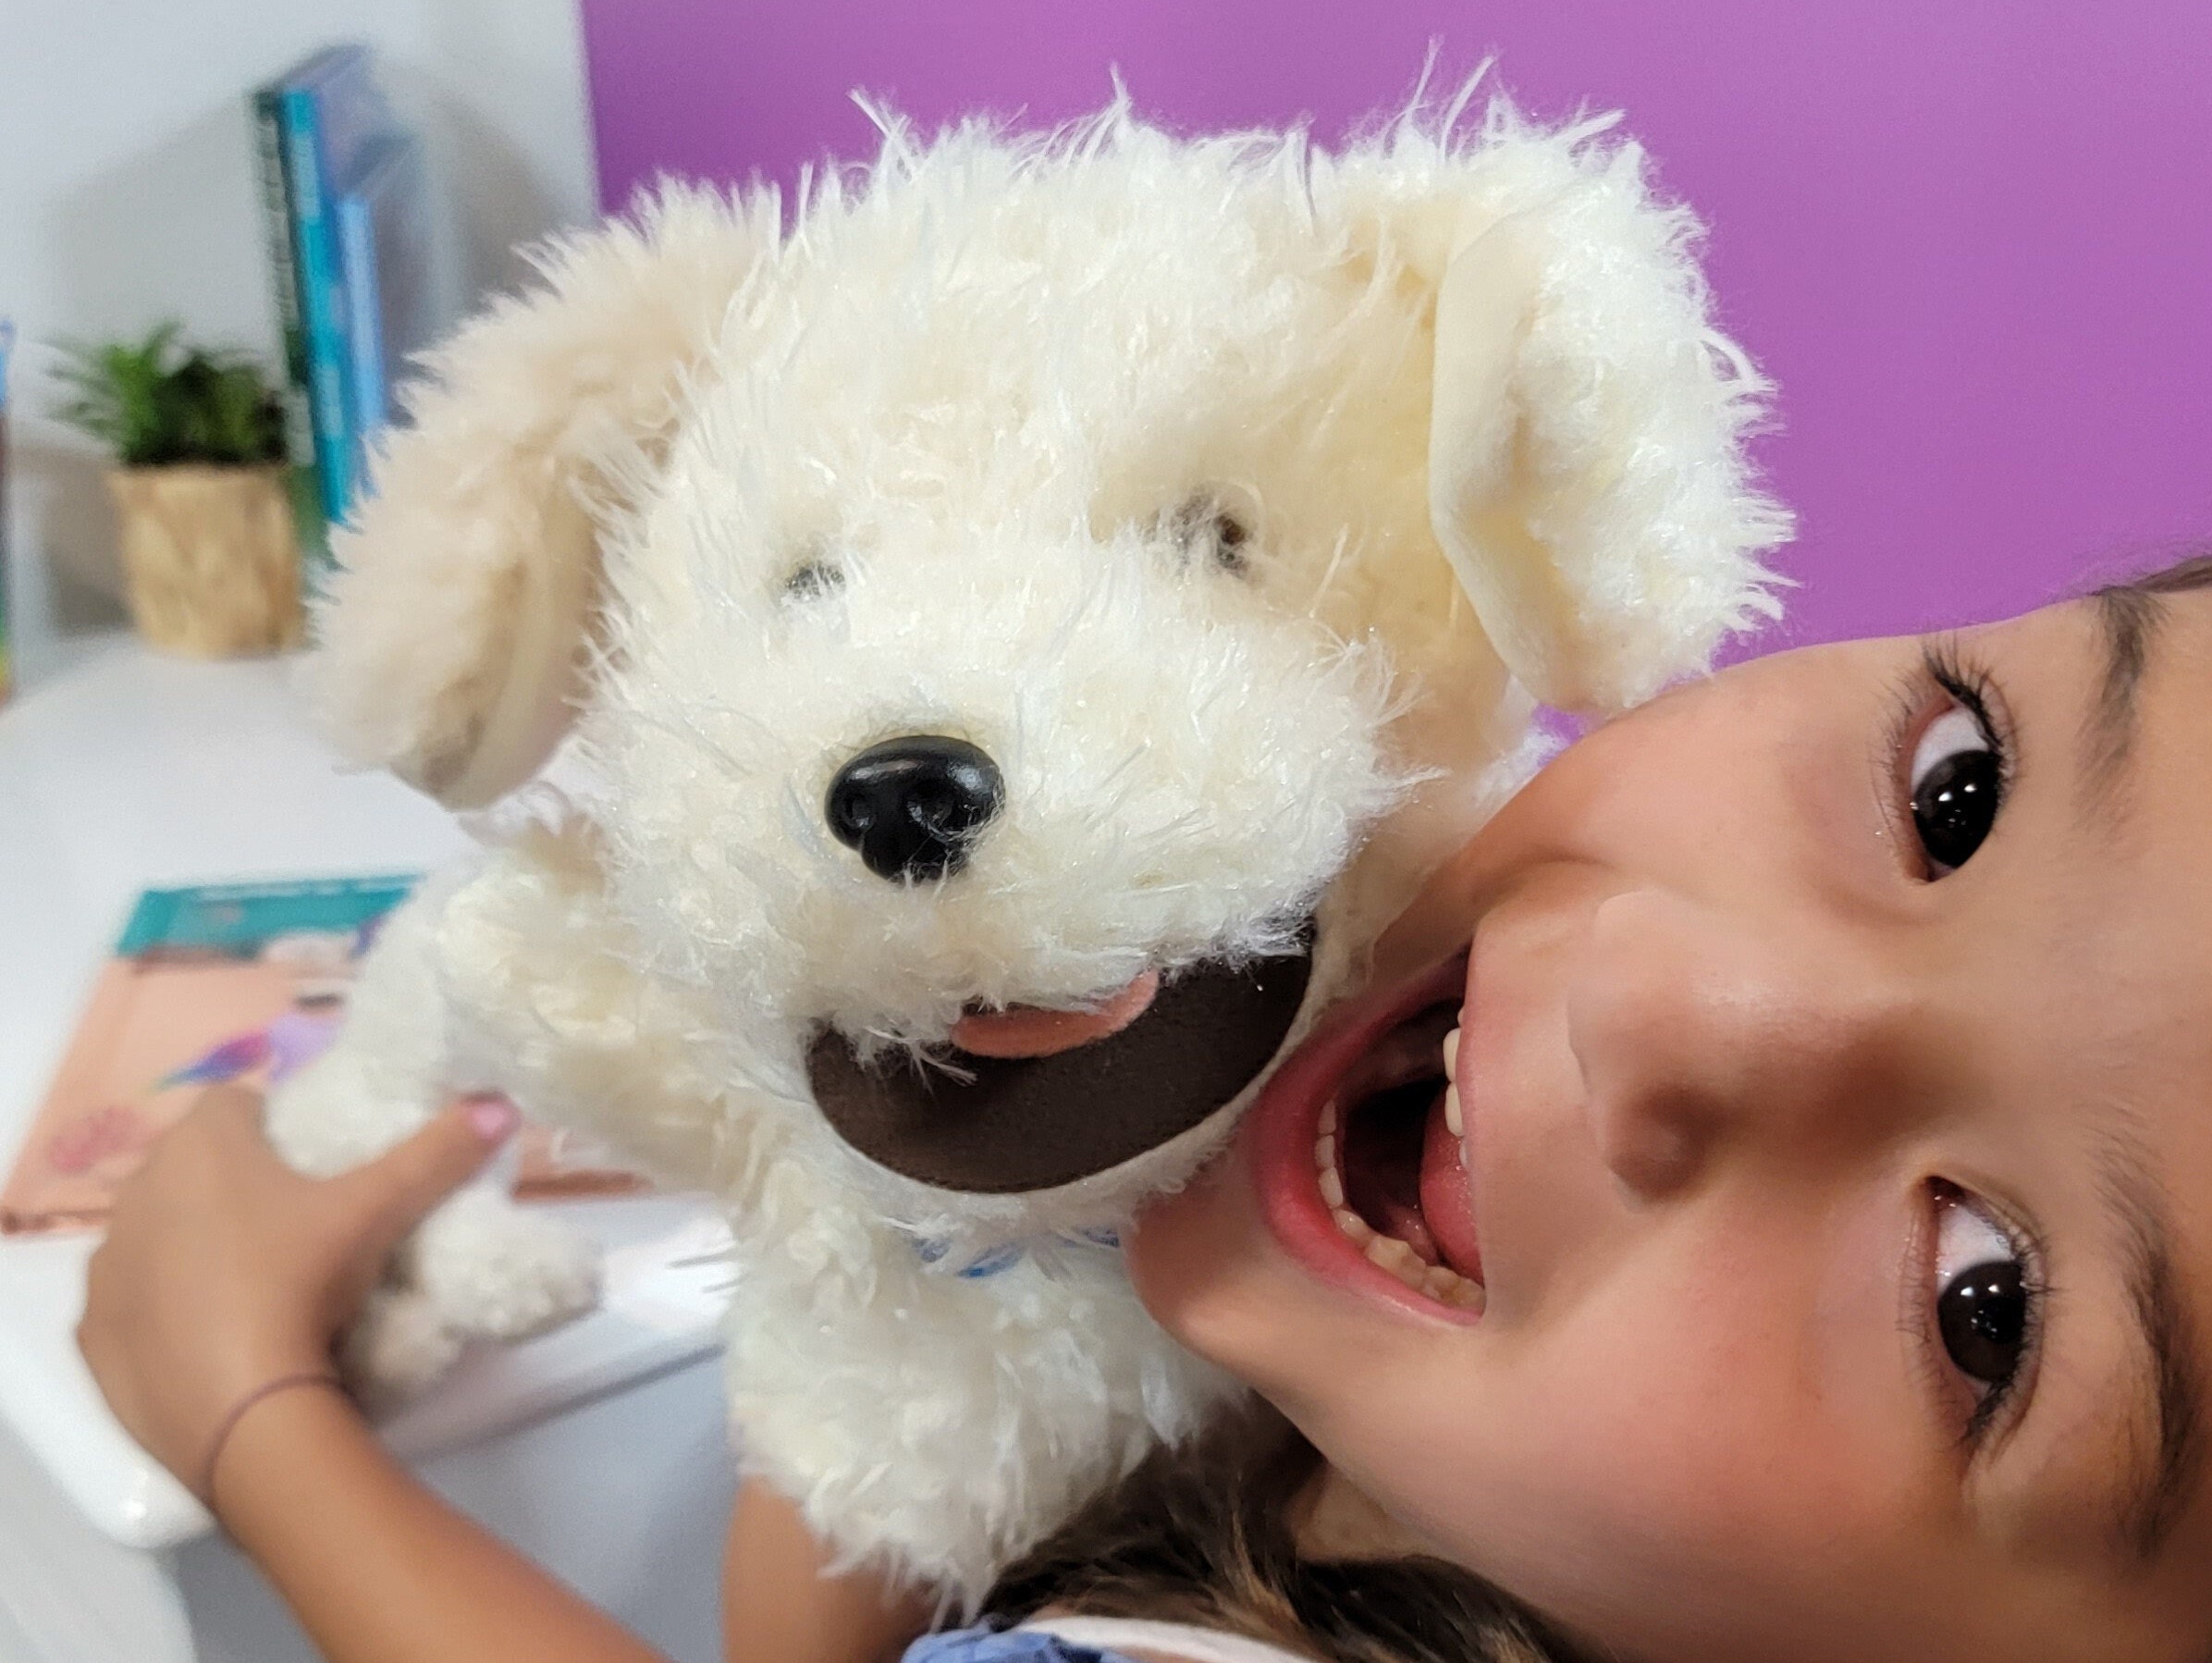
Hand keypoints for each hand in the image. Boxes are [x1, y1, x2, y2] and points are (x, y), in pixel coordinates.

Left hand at [77, 1086, 515, 1500]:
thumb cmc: (302, 1283)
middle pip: (193, 1167)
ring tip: (260, 1284)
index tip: (318, 1168)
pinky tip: (215, 1335)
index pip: (236, 1103)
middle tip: (300, 1227)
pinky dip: (167, 1309)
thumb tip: (500, 1104)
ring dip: (195, 1243)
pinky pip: (134, 1302)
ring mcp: (107, 1265)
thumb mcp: (379, 1213)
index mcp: (199, 1146)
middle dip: (236, 1184)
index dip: (278, 1127)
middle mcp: (137, 1191)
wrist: (239, 1415)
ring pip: (157, 1232)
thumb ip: (437, 1152)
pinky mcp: (92, 1332)